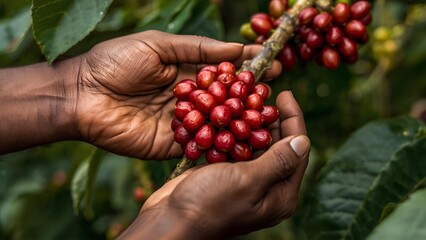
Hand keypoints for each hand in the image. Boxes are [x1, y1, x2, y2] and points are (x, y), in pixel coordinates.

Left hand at [75, 30, 281, 159]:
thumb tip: (235, 49)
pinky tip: (241, 141)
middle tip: (273, 90)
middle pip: (224, 98)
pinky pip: (200, 145)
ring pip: (216, 122)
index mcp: (185, 72)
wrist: (80, 95)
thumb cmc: (114, 62)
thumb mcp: (157, 44)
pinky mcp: (172, 144)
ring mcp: (183, 122)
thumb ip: (196, 48)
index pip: (222, 71)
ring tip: (264, 115)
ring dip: (239, 120)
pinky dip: (219, 143)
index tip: (270, 62)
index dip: (245, 66)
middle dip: (248, 94)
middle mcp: (189, 99)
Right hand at [118, 91, 309, 238]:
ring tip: (248, 98)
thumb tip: (304, 141)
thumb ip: (278, 161)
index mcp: (280, 195)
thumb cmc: (210, 204)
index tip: (285, 94)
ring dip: (252, 122)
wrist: (170, 219)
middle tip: (264, 93)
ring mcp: (246, 181)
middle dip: (273, 118)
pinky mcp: (227, 175)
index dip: (294, 120)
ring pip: (256, 144)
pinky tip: (230, 114)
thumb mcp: (248, 180)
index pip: (297, 152)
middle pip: (278, 146)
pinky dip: (235, 131)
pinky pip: (237, 148)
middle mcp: (267, 188)